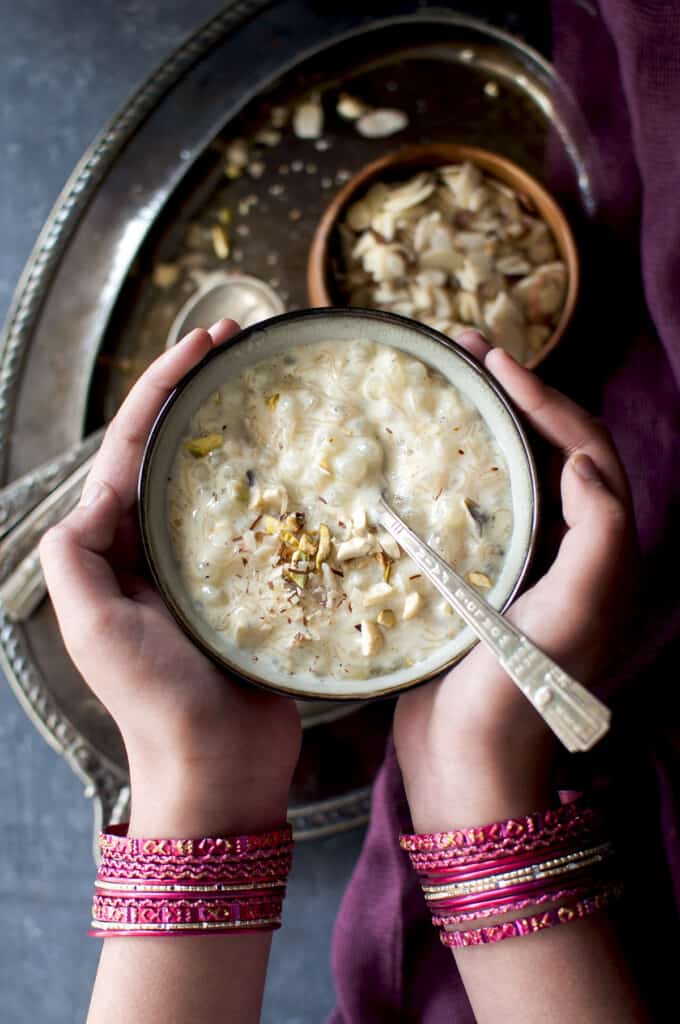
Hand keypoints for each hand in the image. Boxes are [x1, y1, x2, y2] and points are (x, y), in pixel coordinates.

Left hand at [40, 321, 301, 836]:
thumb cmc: (154, 702)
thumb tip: (103, 486)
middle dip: (198, 392)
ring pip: (217, 478)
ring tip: (268, 386)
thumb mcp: (93, 626)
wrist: (218, 767)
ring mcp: (203, 563)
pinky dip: (274, 485)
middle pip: (173, 449)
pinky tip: (302, 462)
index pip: (130, 447)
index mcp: (113, 546)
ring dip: (237, 429)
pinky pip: (260, 520)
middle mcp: (153, 546)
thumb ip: (77, 553)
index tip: (202, 343)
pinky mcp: (248, 583)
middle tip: (239, 344)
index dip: (161, 390)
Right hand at [394, 331, 636, 830]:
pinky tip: (413, 456)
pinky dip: (449, 471)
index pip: (583, 450)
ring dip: (480, 425)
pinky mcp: (474, 580)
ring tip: (439, 384)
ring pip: (507, 474)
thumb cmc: (520, 697)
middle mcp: (564, 550)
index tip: (496, 361)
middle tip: (461, 352)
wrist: (467, 765)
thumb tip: (580, 460)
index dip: (546, 398)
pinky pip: (469, 509)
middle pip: (545, 450)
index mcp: (598, 552)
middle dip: (511, 395)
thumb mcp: (575, 615)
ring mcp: (518, 564)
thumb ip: (600, 536)